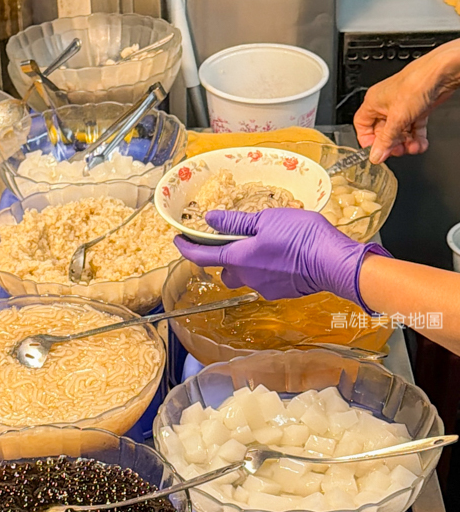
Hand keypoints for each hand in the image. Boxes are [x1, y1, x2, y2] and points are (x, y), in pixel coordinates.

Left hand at [174, 209, 390, 309]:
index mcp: (238, 258)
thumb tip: (210, 219)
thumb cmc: (301, 237)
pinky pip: (265, 280)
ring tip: (265, 245)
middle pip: (225, 270)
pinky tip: (283, 256)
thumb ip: (236, 222)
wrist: (333, 262)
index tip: (178, 240)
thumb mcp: (266, 220)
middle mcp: (247, 277)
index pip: (201, 257)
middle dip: (225, 259)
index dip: (186, 248)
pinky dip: (267, 269)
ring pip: (246, 276)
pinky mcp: (281, 292)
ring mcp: (264, 287)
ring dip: (248, 264)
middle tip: (235, 241)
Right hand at [354, 40, 459, 163]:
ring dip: (406, 143)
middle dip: (391, 143)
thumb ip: (386, 140)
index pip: (362, 125)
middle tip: (397, 151)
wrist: (441, 73)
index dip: (367, 140)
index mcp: (373, 102)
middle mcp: (386, 104)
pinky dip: (416, 137)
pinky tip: (420, 144)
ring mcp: (402, 106)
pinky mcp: (417, 108)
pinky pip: (413, 127)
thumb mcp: (397, 118)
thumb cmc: (416, 83)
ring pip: (399, 131)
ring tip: (412, 148)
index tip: (376, 151)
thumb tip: (376, 156)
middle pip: (382, 131)